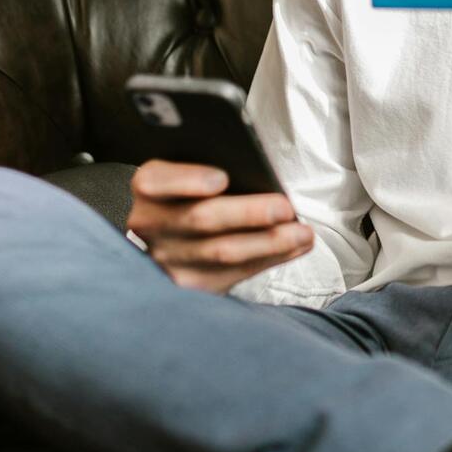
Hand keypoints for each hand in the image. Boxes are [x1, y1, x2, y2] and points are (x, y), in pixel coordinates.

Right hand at [126, 160, 314, 293]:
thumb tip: (257, 168)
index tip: (221, 179)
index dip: (189, 180)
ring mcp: (167, 259)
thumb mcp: (190, 171)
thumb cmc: (193, 192)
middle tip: (286, 208)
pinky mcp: (189, 285)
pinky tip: (295, 247)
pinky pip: (235, 274)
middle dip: (249, 213)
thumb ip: (209, 167)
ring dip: (270, 242)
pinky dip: (270, 259)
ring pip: (223, 252)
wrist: (171, 239)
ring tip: (303, 233)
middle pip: (201, 219)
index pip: (156, 181)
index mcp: (149, 186)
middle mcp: (150, 224)